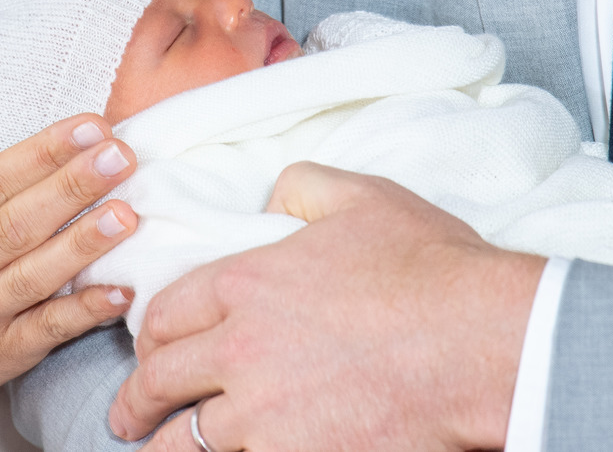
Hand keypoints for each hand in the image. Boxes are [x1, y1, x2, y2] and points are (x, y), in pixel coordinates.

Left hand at [108, 162, 545, 450]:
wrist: (484, 340)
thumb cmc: (428, 267)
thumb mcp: (360, 197)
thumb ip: (299, 187)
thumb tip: (272, 196)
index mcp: (246, 283)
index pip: (167, 312)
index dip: (148, 333)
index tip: (145, 349)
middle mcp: (240, 348)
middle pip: (160, 379)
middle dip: (135, 400)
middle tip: (128, 413)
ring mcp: (265, 412)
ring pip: (185, 440)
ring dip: (161, 446)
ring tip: (151, 449)